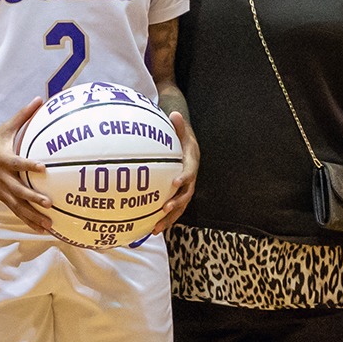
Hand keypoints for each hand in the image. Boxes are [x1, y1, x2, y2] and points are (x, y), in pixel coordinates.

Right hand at [0, 97, 52, 231]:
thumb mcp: (5, 128)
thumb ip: (23, 116)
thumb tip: (40, 99)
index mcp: (3, 159)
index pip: (17, 163)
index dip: (29, 166)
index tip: (43, 168)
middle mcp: (2, 178)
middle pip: (18, 190)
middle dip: (33, 198)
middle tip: (48, 203)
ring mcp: (1, 190)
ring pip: (18, 206)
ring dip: (33, 216)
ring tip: (49, 225)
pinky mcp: (2, 198)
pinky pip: (17, 212)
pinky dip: (29, 221)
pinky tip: (42, 230)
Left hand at [150, 112, 199, 233]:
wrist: (189, 146)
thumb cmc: (182, 136)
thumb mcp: (181, 128)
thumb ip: (178, 124)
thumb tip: (174, 113)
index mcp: (191, 163)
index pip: (190, 172)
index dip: (184, 178)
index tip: (174, 183)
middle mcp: (191, 178)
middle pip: (186, 195)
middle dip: (176, 204)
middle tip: (163, 209)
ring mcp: (185, 189)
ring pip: (179, 207)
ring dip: (169, 218)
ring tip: (155, 228)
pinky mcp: (178, 195)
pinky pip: (173, 209)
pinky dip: (164, 219)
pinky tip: (150, 229)